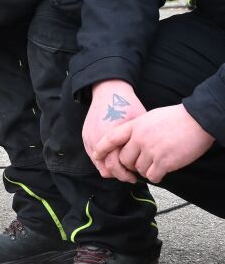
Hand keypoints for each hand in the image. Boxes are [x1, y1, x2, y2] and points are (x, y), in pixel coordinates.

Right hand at [83, 80, 145, 180]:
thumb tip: (152, 161)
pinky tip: (113, 158)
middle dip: (118, 174)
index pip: (116, 166)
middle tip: (130, 177)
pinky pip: (92, 154)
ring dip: (109, 167)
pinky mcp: (86, 135)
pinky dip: (102, 159)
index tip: (135, 177)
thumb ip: (140, 144)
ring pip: (97, 163)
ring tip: (122, 169)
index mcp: (112, 137)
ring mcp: (89, 137)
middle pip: (106, 167)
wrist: (109, 90)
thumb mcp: (139, 125)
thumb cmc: (128, 106)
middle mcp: (97, 139)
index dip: (126, 174)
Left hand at [95, 104, 214, 183]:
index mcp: (135, 126)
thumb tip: (131, 140)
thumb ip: (138, 129)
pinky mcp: (164, 162)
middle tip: (137, 165)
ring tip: (154, 165)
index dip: (102, 148)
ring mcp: (151, 150)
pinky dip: (155, 176)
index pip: (111, 138)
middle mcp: (139, 138)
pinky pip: (152, 176)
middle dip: (128, 165)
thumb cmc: (175, 117)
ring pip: (138, 169)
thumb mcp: (149, 117)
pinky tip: (161, 171)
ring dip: (144, 170)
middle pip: (124, 159)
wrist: (196, 120)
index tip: (97, 155)